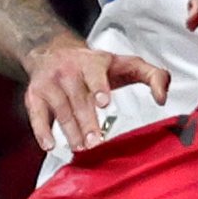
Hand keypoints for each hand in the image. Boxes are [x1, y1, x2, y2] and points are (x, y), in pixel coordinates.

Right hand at [22, 39, 170, 150]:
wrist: (51, 50)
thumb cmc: (95, 64)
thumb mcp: (126, 64)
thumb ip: (153, 76)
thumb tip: (162, 98)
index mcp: (93, 62)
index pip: (96, 74)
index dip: (99, 87)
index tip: (104, 102)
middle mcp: (69, 71)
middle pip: (78, 99)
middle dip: (86, 121)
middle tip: (96, 142)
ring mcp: (50, 83)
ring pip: (60, 109)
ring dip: (70, 131)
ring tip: (81, 148)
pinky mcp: (34, 95)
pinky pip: (36, 114)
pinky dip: (41, 131)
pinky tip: (50, 145)